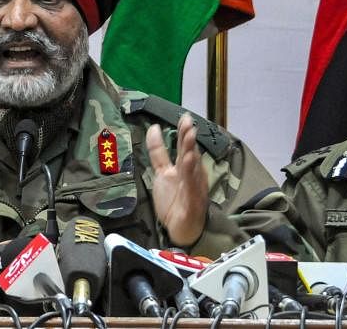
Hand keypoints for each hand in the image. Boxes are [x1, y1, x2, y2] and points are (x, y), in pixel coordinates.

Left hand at [147, 113, 209, 246]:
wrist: (182, 229)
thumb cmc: (175, 199)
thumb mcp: (162, 172)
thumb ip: (158, 152)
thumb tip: (154, 128)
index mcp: (184, 167)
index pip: (184, 147)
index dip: (184, 133)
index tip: (184, 117)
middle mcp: (191, 175)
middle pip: (190, 154)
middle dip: (189, 138)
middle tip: (188, 123)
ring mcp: (193, 188)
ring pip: (193, 169)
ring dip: (192, 153)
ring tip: (190, 138)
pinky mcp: (192, 203)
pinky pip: (191, 188)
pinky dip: (191, 177)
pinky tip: (189, 164)